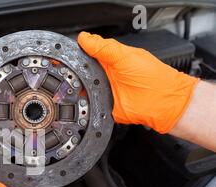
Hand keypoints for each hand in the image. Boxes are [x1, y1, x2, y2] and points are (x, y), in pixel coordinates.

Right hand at [77, 32, 198, 133]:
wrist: (162, 103)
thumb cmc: (152, 77)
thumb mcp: (125, 56)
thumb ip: (104, 48)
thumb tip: (84, 38)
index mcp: (110, 59)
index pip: (87, 52)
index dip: (77, 52)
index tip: (66, 54)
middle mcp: (105, 74)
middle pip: (81, 72)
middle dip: (73, 72)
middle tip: (68, 71)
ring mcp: (104, 91)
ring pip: (82, 88)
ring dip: (77, 88)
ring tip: (75, 85)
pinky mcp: (103, 105)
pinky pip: (88, 104)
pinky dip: (84, 103)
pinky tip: (83, 99)